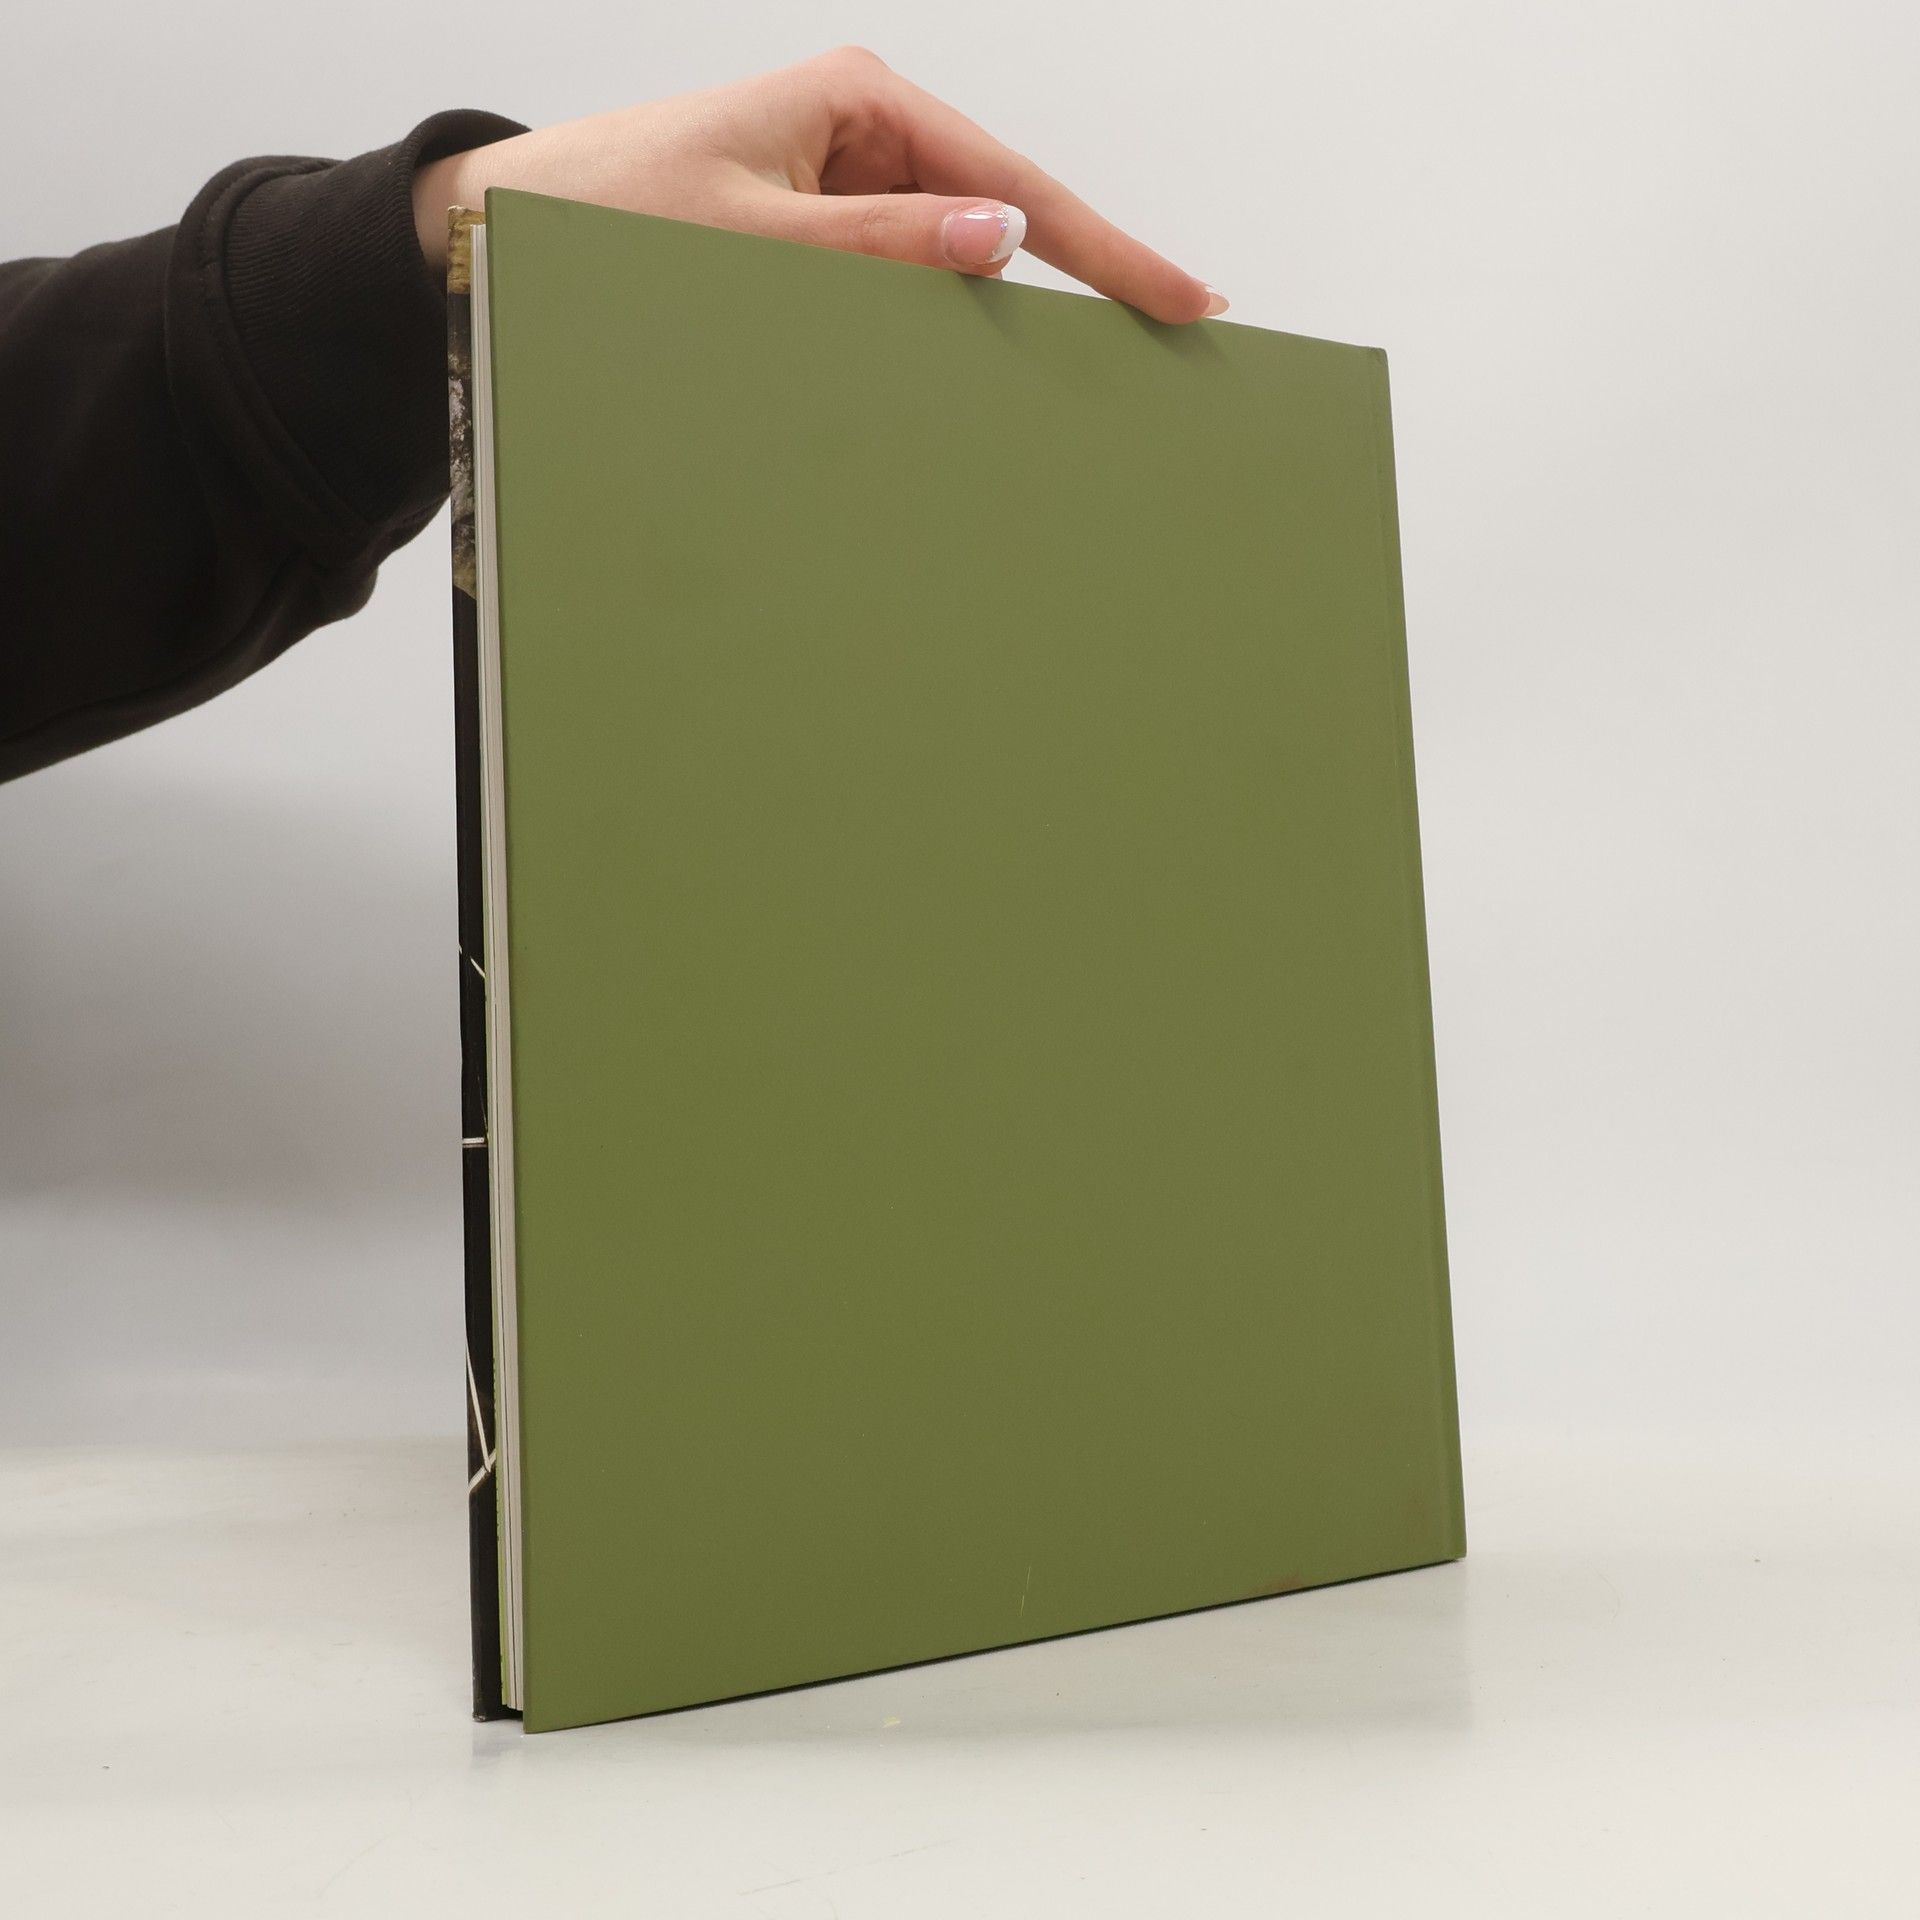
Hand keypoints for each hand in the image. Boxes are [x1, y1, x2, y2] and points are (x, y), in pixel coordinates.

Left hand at [413, 48, 1224, 323]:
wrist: (510, 232)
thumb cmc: (606, 212)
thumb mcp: (748, 234)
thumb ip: (877, 244)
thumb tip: (999, 238)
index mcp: (856, 101)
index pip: (1013, 182)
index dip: (1108, 246)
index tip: (1183, 296)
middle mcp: (860, 131)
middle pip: (1002, 214)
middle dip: (1063, 280)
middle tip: (1152, 336)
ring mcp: (844, 181)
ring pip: (952, 259)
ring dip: (972, 318)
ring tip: (994, 363)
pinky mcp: (820, 229)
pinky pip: (901, 281)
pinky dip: (923, 327)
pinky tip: (935, 362)